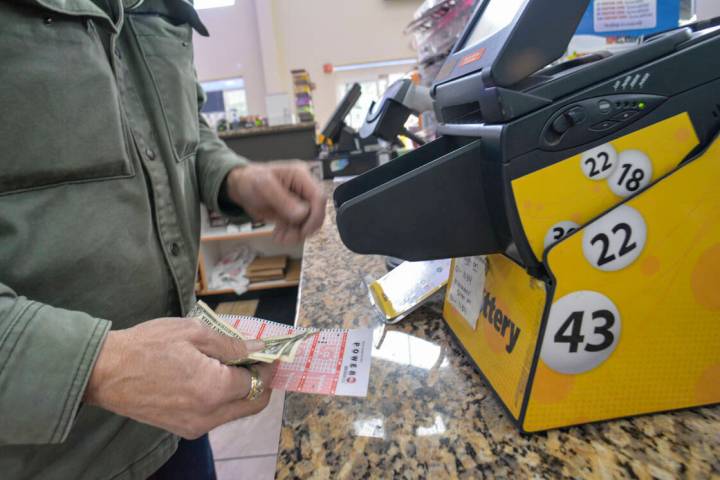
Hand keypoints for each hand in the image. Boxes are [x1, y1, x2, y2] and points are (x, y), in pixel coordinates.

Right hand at [84, 318, 275, 438]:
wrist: (105, 372)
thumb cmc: (147, 345)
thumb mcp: (193, 332)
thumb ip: (231, 344)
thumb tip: (259, 347)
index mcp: (213, 389)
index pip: (258, 382)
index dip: (266, 365)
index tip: (268, 352)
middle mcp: (208, 415)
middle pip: (253, 404)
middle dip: (261, 382)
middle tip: (256, 360)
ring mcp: (194, 426)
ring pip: (235, 412)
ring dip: (242, 391)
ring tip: (230, 364)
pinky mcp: (182, 429)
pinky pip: (216, 417)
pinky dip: (223, 399)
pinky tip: (211, 377)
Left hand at [225, 162, 325, 243]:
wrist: (240, 187)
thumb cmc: (251, 180)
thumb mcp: (264, 186)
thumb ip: (283, 199)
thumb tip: (302, 214)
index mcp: (301, 176)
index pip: (319, 197)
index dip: (316, 215)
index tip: (304, 230)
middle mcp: (304, 189)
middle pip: (316, 211)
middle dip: (305, 228)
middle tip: (289, 238)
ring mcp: (299, 201)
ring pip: (308, 222)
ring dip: (296, 234)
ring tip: (280, 239)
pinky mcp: (292, 212)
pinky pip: (298, 226)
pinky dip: (290, 234)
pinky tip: (279, 236)